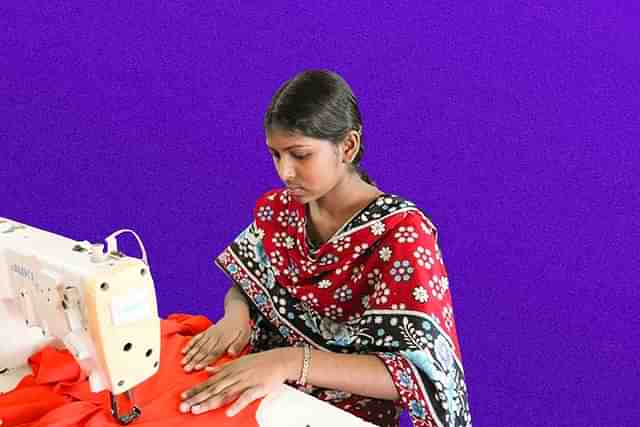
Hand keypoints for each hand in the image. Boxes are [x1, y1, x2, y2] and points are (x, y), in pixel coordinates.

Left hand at [179, 347, 298, 415]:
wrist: (279, 360)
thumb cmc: (258, 362)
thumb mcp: (238, 362)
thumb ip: (221, 368)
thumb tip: (207, 370)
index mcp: (229, 371)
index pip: (209, 382)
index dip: (195, 389)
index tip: (182, 396)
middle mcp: (234, 376)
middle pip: (213, 390)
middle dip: (197, 398)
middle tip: (183, 407)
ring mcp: (245, 382)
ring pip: (225, 394)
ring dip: (210, 402)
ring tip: (197, 410)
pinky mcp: (257, 389)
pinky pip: (245, 398)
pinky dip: (237, 405)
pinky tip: (228, 413)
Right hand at [181, 313, 250, 371]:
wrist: (236, 314)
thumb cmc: (241, 328)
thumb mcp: (245, 336)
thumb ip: (238, 346)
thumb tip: (231, 354)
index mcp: (225, 340)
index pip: (213, 352)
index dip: (205, 360)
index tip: (197, 368)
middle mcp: (215, 337)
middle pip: (203, 350)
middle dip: (194, 360)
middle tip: (186, 369)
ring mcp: (209, 334)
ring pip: (198, 345)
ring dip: (190, 354)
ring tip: (182, 363)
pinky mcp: (206, 331)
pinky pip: (197, 338)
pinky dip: (190, 344)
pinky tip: (183, 351)